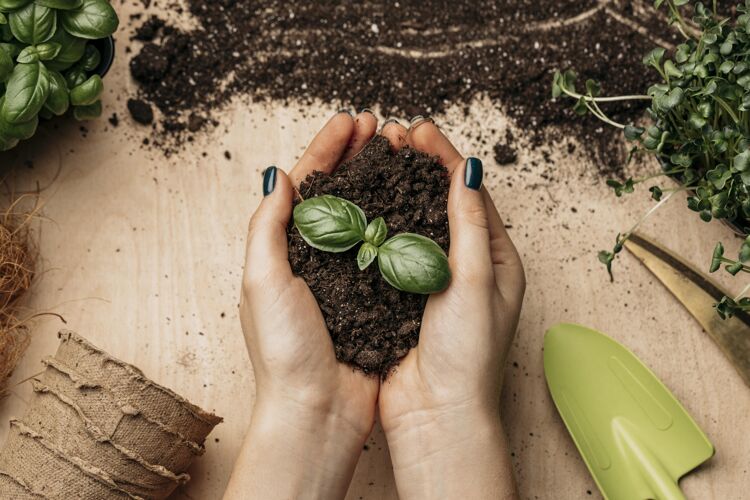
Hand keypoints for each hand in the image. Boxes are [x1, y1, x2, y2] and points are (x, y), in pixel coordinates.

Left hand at [225, 111, 380, 499]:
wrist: (318, 412)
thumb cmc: (284, 353)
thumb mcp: (262, 282)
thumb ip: (267, 228)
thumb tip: (277, 176)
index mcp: (285, 252)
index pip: (307, 185)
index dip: (328, 148)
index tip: (352, 121)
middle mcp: (317, 259)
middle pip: (340, 193)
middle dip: (358, 156)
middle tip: (381, 128)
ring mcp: (349, 277)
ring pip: (369, 215)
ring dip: (383, 182)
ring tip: (401, 153)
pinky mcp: (376, 297)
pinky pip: (391, 250)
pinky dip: (402, 221)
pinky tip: (417, 202)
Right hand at [378, 119, 525, 498]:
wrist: (437, 413)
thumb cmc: (467, 355)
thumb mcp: (476, 281)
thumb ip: (470, 225)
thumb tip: (469, 169)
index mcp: (495, 259)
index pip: (470, 193)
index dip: (444, 158)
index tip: (419, 132)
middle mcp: (465, 264)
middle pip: (440, 201)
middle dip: (418, 166)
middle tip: (394, 135)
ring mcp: (432, 278)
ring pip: (413, 220)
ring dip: (396, 188)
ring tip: (377, 157)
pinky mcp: (403, 294)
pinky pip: (391, 248)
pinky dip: (378, 221)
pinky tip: (361, 202)